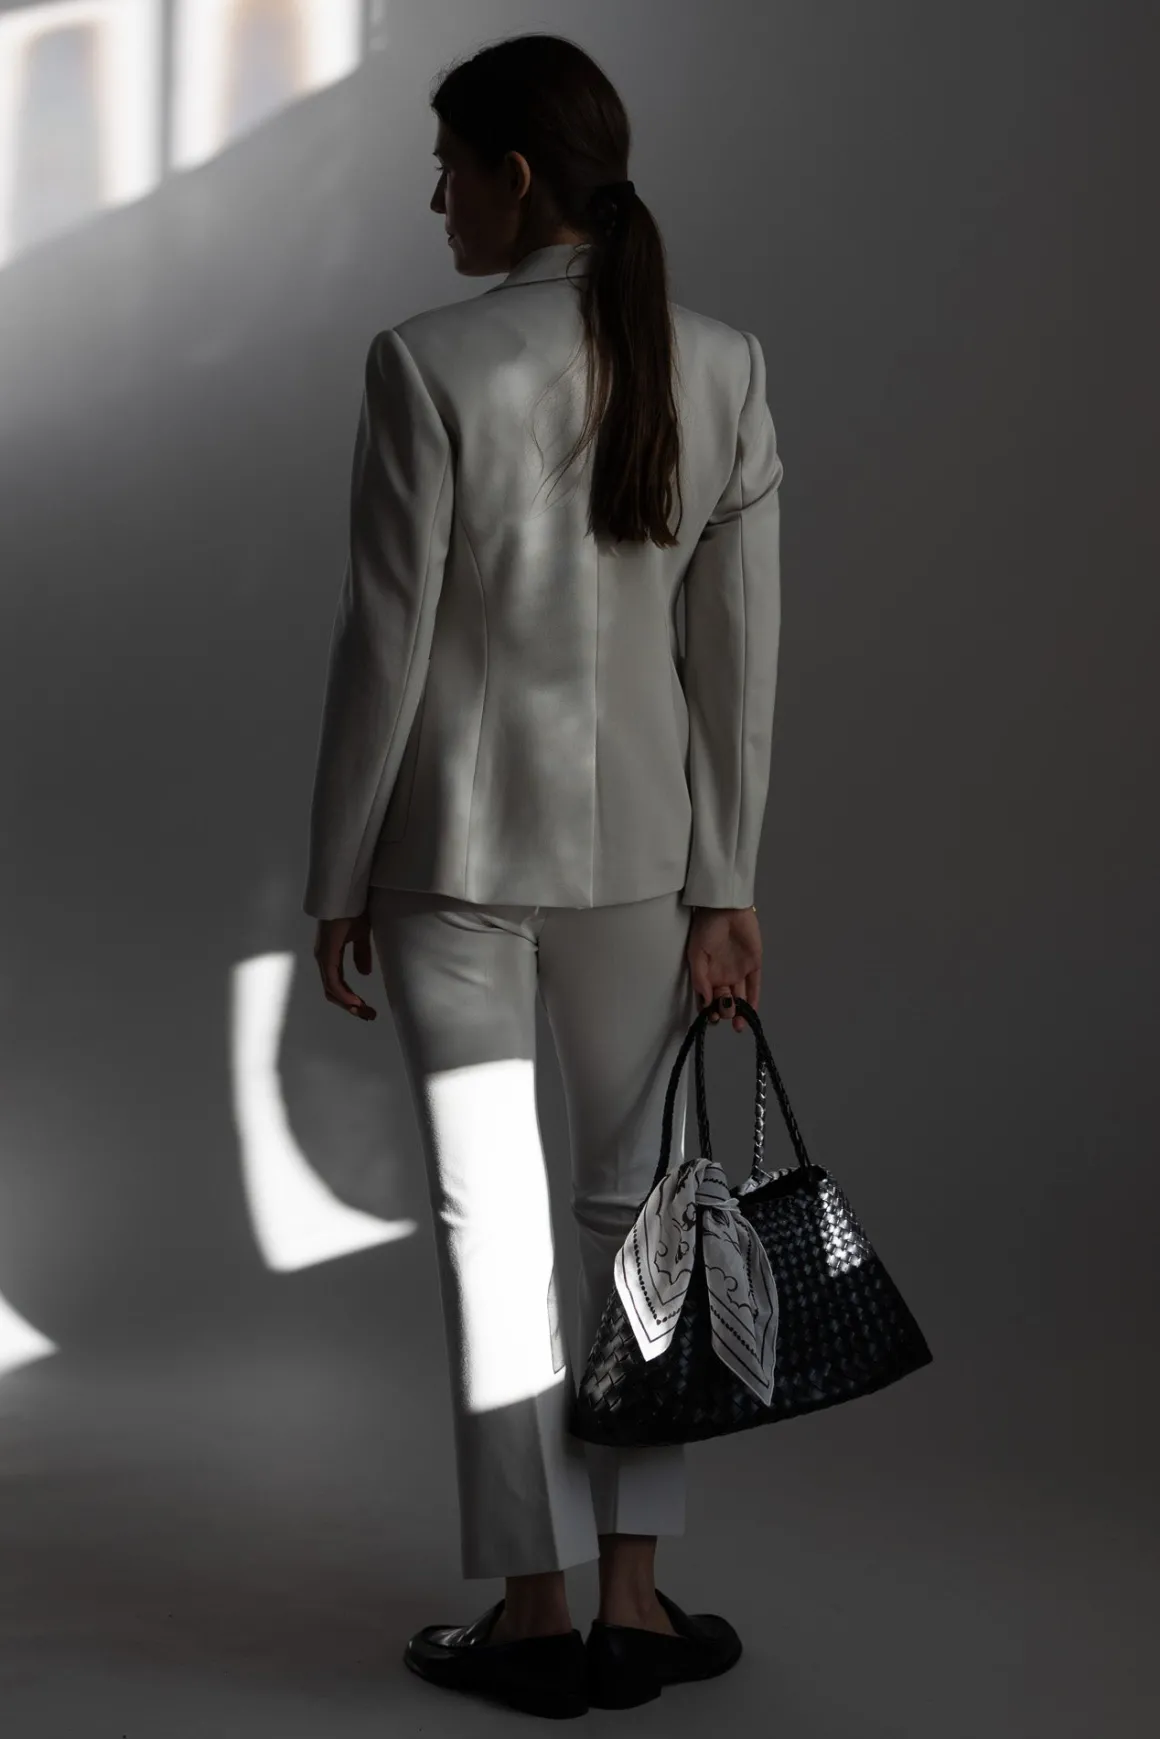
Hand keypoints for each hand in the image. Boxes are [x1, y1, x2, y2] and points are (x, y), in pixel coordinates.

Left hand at [314, 910, 376, 1019]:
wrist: (346, 893)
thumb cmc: (352, 909)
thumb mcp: (361, 935)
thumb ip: (361, 954)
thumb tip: (364, 973)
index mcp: (330, 956)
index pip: (338, 985)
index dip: (351, 999)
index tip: (367, 1008)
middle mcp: (323, 959)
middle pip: (333, 992)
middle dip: (351, 1007)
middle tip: (369, 1016)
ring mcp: (323, 958)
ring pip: (332, 990)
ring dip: (348, 1004)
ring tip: (365, 1012)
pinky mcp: (326, 954)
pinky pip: (332, 981)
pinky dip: (343, 994)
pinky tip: (355, 1001)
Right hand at [686, 906, 760, 1032]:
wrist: (725, 909)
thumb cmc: (706, 929)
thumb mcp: (696, 954)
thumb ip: (700, 979)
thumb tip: (704, 1003)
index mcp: (706, 974)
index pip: (708, 999)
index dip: (709, 1011)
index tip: (711, 1017)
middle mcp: (722, 976)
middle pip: (724, 1001)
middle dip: (724, 1011)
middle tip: (725, 1011)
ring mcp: (739, 972)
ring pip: (740, 998)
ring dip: (739, 1013)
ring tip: (738, 1026)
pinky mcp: (754, 966)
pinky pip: (754, 987)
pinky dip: (753, 1001)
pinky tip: (750, 1013)